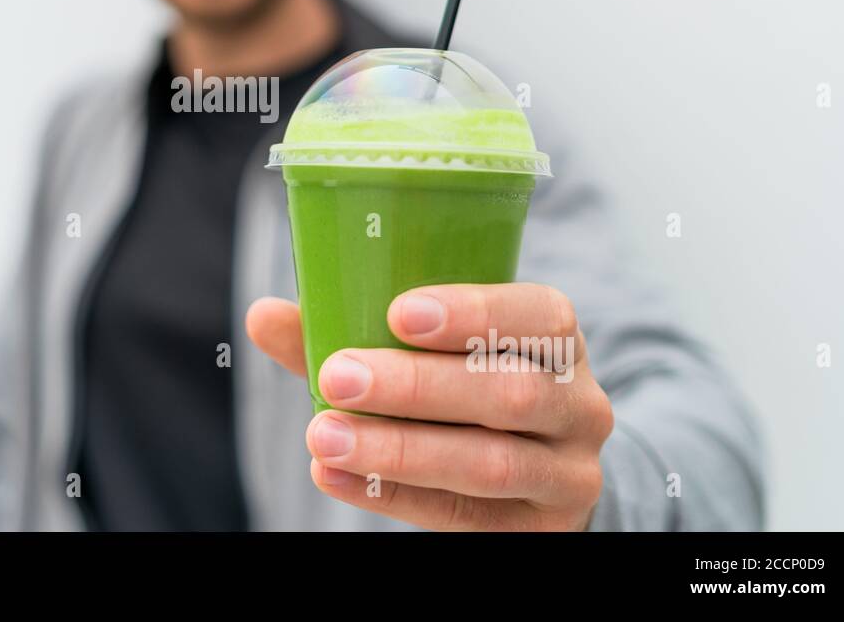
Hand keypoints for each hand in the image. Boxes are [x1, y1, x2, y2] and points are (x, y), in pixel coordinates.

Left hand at [246, 283, 613, 530]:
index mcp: (557, 339)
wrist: (531, 471)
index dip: (474, 312)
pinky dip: (391, 493)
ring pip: (490, 461)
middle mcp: (580, 404)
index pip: (540, 316)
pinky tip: (334, 474)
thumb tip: (263, 315)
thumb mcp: (425, 350)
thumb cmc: (460, 384)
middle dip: (416, 385)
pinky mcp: (541, 530)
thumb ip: (349, 330)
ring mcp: (568, 474)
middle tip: (338, 376)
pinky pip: (464, 515)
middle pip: (509, 392)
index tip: (400, 312)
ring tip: (324, 435)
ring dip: (398, 448)